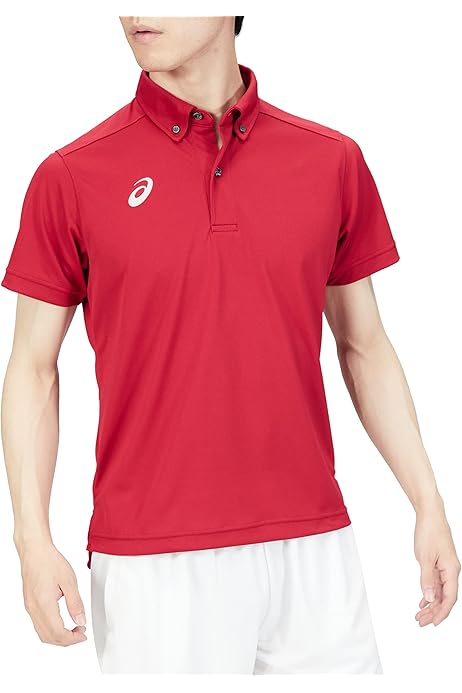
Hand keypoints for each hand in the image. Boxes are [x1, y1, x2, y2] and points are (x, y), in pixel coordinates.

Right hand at [17, 539, 86, 645]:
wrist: (34, 550)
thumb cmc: (50, 561)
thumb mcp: (69, 581)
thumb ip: (76, 604)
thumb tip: (81, 621)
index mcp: (44, 605)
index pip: (58, 633)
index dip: (72, 639)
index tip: (83, 635)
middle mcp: (34, 609)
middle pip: (49, 638)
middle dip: (66, 640)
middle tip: (80, 633)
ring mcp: (30, 607)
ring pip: (42, 633)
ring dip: (58, 636)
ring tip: (73, 629)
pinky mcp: (29, 604)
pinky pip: (38, 624)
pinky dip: (51, 629)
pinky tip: (62, 622)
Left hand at [414, 499, 460, 626]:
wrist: (430, 514)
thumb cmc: (429, 532)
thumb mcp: (425, 558)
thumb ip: (427, 579)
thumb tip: (430, 598)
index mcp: (451, 570)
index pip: (450, 598)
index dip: (442, 612)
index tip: (433, 623)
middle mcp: (451, 570)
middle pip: (445, 597)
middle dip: (434, 611)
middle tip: (420, 621)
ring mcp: (445, 567)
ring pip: (440, 591)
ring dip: (431, 603)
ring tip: (420, 614)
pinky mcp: (439, 563)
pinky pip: (437, 583)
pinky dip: (430, 592)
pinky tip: (423, 600)